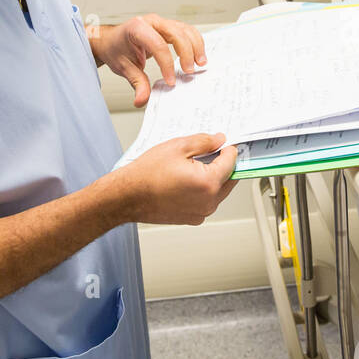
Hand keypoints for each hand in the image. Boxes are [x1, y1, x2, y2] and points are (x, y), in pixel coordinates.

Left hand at [92, 14, 206, 106]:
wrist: (112, 40)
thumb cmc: (117, 49)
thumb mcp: (123, 68)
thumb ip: (137, 83)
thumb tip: (143, 99)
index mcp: (137, 28)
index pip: (157, 44)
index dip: (167, 64)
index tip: (171, 81)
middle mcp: (152, 22)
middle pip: (177, 34)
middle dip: (186, 53)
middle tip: (189, 72)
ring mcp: (162, 23)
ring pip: (186, 30)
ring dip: (196, 47)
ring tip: (200, 64)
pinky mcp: (170, 27)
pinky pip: (187, 31)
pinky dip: (195, 43)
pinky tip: (197, 56)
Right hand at [118, 133, 236, 225]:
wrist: (127, 197)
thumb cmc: (146, 174)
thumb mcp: (178, 147)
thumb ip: (204, 142)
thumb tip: (220, 140)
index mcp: (208, 183)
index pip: (231, 163)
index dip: (229, 149)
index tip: (224, 142)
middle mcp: (208, 202)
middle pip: (229, 179)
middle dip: (224, 164)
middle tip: (214, 151)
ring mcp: (201, 213)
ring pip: (219, 191)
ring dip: (215, 177)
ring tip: (197, 164)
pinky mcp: (192, 218)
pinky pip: (207, 201)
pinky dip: (204, 190)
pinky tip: (189, 179)